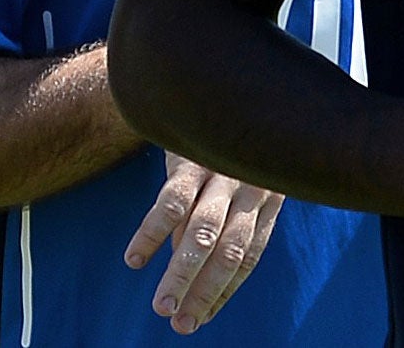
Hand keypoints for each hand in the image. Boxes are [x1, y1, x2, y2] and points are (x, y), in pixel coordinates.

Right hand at [123, 152, 283, 333]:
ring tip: (161, 306)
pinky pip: (171, 202)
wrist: (206, 80)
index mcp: (268, 193)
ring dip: (181, 273)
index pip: (251, 253)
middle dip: (206, 290)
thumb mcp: (235, 175)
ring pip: (202, 232)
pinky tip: (135, 260)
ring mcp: (223, 169)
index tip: (203, 316)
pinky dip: (151, 233)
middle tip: (182, 324)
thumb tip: (185, 265)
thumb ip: (217, 218)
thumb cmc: (224, 139)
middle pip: (231, 248)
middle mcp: (251, 183)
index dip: (226, 288)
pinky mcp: (191, 156)